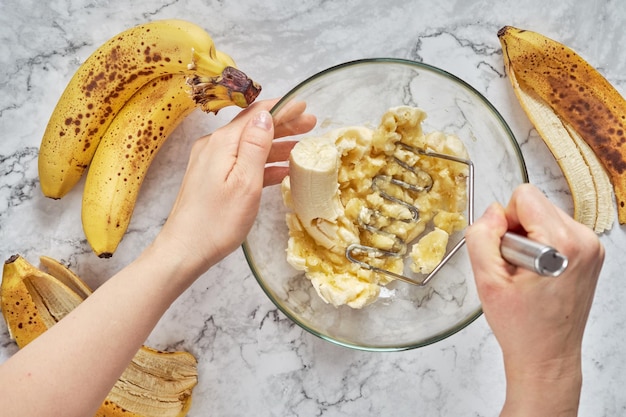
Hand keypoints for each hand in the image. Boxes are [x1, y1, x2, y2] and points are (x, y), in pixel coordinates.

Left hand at [154, 98, 315, 276]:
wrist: (185, 250)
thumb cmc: (217, 221)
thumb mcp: (245, 182)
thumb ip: (256, 146)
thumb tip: (265, 115)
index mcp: (222, 143)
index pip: (256, 115)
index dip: (282, 108)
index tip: (304, 105)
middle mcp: (214, 147)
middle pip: (253, 128)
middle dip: (283, 124)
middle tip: (310, 123)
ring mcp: (211, 163)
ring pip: (250, 146)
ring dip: (276, 144)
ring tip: (302, 146)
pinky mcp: (212, 179)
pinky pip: (242, 164)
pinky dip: (263, 164)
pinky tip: (282, 171)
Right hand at [465, 183, 603, 414]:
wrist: (547, 354)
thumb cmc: (522, 326)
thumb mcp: (486, 280)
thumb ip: (482, 236)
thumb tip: (493, 211)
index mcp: (563, 243)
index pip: (524, 196)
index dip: (505, 222)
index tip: (507, 253)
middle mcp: (585, 240)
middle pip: (535, 204)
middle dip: (517, 230)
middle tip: (515, 267)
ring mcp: (592, 247)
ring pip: (544, 216)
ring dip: (528, 238)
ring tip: (527, 273)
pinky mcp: (591, 253)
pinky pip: (555, 229)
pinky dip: (541, 245)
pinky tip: (538, 273)